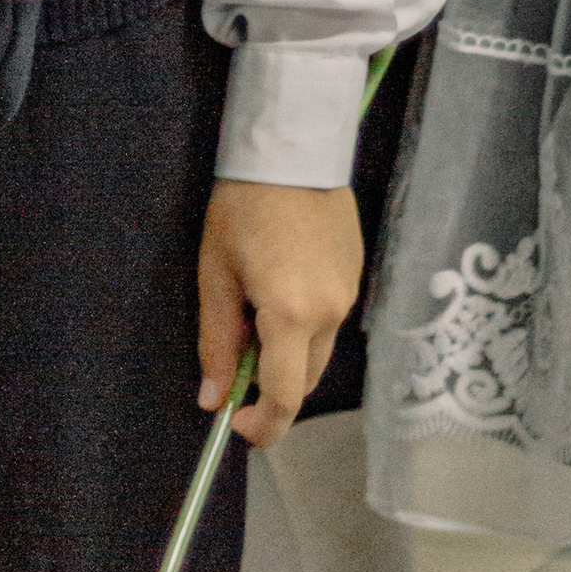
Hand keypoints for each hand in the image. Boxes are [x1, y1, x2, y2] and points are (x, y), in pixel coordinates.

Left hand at [199, 181, 362, 446]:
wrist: (293, 145)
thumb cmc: (244, 208)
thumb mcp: (216, 276)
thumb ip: (216, 344)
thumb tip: (213, 400)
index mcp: (293, 315)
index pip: (284, 399)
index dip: (261, 426)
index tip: (234, 422)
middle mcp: (331, 311)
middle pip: (305, 380)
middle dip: (271, 387)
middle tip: (234, 356)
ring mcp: (349, 290)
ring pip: (318, 349)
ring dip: (288, 352)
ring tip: (255, 307)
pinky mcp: (357, 270)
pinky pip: (330, 317)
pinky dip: (305, 322)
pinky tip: (281, 283)